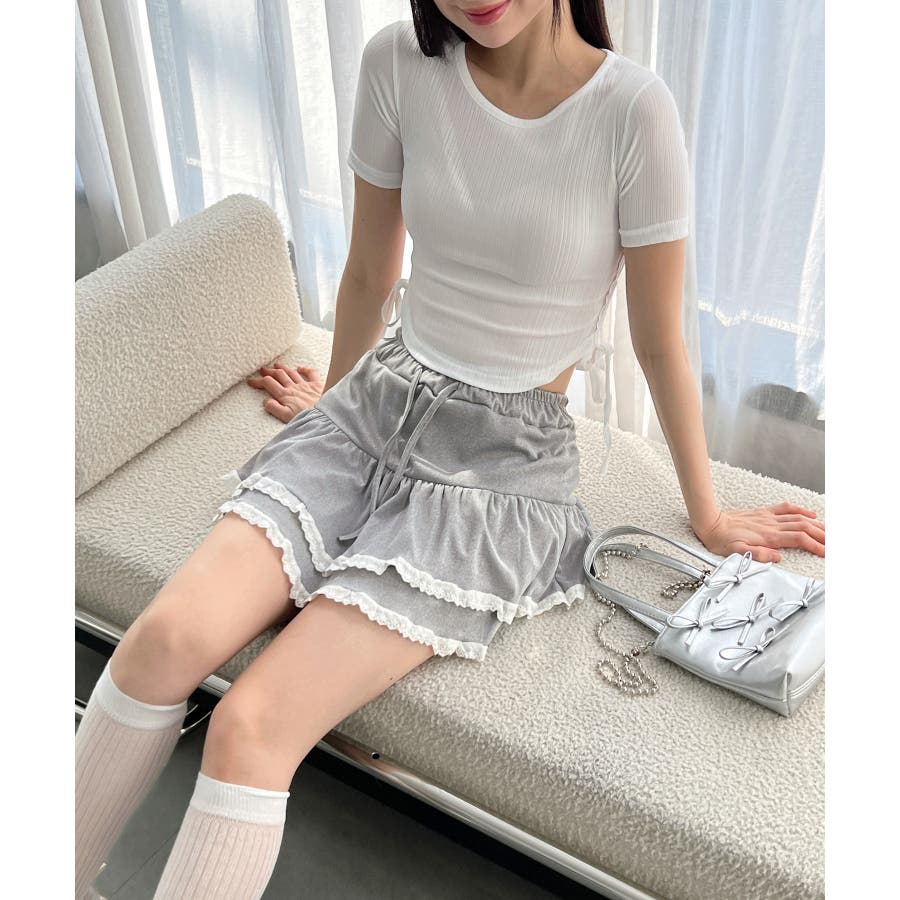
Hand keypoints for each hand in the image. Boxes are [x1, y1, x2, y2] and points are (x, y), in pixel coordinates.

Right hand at [245, 363, 323, 422]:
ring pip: (292, 372)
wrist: (327, 416)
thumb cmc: (307, 418)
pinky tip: (300, 368)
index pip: (268, 384)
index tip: (251, 381)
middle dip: (269, 372)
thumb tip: (265, 401)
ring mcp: (306, 385)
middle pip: (279, 375)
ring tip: (276, 365)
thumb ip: (274, 408)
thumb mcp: (286, 417)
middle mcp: (294, 388)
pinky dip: (305, 369)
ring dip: (283, 368)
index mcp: (285, 395)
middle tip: (262, 370)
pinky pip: (311, 373)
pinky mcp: (318, 385)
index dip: (258, 381)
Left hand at [691, 502, 824, 562]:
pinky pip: (786, 508)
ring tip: (830, 532)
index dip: (815, 546)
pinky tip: (810, 514)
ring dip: (816, 524)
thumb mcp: (736, 553)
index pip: (799, 540)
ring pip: (799, 518)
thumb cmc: (721, 540)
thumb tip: (777, 558)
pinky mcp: (764, 513)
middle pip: (804, 528)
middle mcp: (772, 525)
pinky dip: (801, 510)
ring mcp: (769, 517)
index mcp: (768, 536)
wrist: (711, 523)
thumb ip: (758, 555)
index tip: (827, 553)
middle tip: (835, 544)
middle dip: (823, 535)